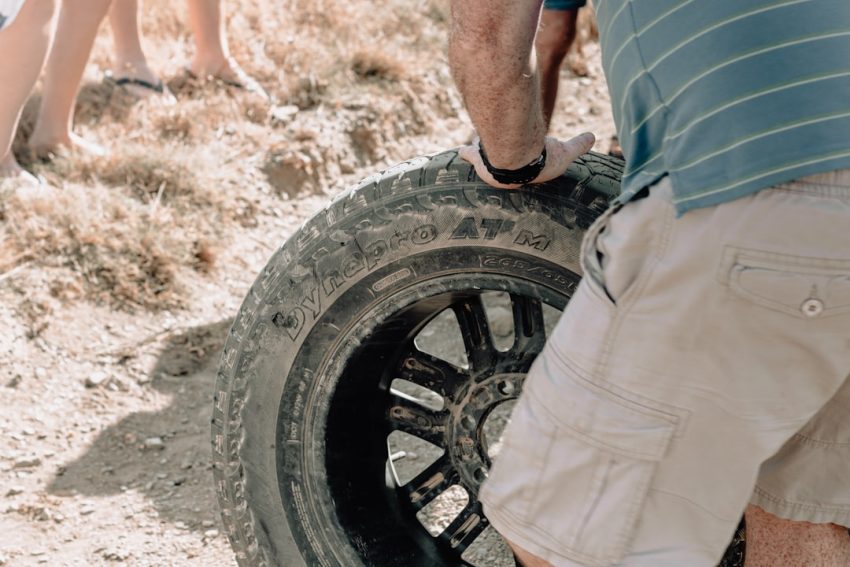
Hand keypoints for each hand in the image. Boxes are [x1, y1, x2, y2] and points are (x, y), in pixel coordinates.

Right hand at [459, 132, 595, 188]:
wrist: (515, 158)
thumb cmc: (540, 161)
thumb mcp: (564, 152)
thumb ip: (577, 145)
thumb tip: (593, 137)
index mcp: (525, 179)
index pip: (525, 175)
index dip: (527, 169)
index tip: (526, 169)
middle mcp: (504, 178)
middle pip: (502, 171)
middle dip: (501, 168)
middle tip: (503, 165)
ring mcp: (489, 166)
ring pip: (486, 159)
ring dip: (486, 155)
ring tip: (481, 152)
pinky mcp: (477, 156)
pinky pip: (469, 154)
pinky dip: (466, 153)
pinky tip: (461, 152)